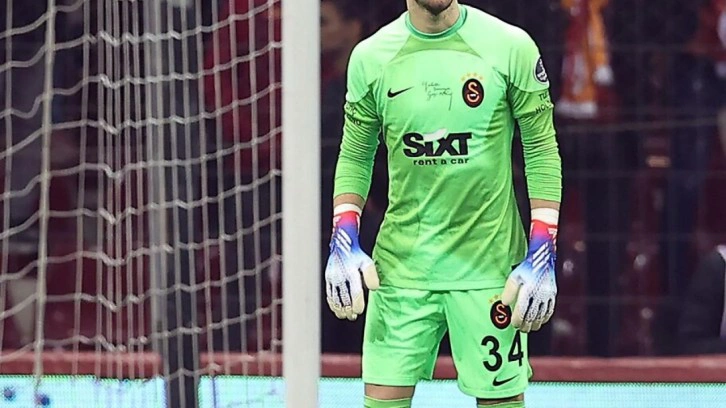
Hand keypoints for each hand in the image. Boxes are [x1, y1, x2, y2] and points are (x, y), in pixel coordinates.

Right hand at [325, 205, 379, 320]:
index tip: (360, 310)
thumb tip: (374, 288)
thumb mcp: (367, 262)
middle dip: (348, 309)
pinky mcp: (328, 278)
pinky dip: (332, 304)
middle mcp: (340, 276)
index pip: (354, 292)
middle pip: (343, 298)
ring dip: (340, 309)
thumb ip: (371, 275)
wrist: (342, 243)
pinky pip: (329, 294)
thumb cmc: (356, 254)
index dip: (357, 304)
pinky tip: (337, 309)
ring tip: (346, 315)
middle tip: (353, 315)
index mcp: (351, 272)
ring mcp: (332, 277)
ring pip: (335, 298)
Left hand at [501, 218, 557, 332]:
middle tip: (521, 329)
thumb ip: (509, 290)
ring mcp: (548, 295)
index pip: (522, 310)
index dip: (517, 319)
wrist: (543, 258)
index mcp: (528, 289)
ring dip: (535, 324)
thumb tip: (505, 303)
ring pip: (542, 315)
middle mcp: (539, 294)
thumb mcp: (514, 276)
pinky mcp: (553, 294)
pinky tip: (541, 321)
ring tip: (529, 328)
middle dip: (526, 324)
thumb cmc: (527, 267)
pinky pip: (550, 310)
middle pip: (532, 315)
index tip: (513, 323)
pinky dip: (545, 318)